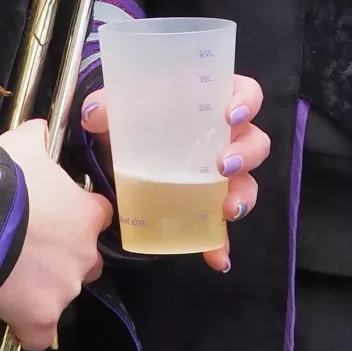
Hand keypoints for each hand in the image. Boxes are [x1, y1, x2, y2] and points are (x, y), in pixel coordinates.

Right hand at [0, 118, 110, 349]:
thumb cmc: (3, 180)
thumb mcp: (22, 145)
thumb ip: (38, 138)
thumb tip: (41, 127)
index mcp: (88, 214)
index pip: (98, 217)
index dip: (78, 216)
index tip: (57, 214)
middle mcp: (85, 255)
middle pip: (86, 260)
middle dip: (64, 256)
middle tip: (30, 245)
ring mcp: (64, 290)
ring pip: (62, 293)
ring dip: (43, 287)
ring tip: (9, 274)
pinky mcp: (40, 318)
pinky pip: (40, 335)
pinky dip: (29, 330)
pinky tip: (14, 320)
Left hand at [80, 72, 269, 271]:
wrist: (116, 157)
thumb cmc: (133, 121)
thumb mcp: (120, 109)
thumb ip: (108, 106)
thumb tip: (96, 113)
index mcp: (211, 105)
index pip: (245, 94)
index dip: (246, 101)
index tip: (231, 115)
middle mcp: (225, 139)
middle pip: (255, 142)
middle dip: (245, 154)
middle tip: (222, 165)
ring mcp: (221, 176)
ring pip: (247, 184)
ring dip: (242, 197)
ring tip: (227, 209)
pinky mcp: (207, 207)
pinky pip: (222, 227)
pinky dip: (220, 242)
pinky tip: (217, 256)